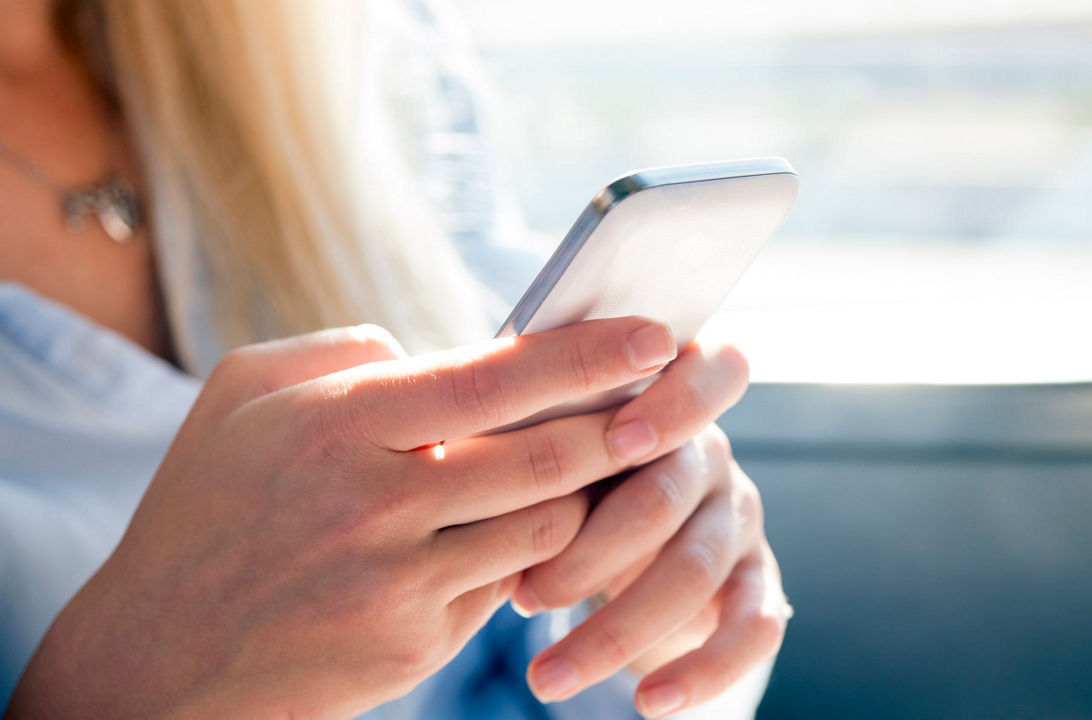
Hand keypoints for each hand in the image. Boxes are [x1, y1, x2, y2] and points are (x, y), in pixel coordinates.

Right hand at [7, 317, 705, 718]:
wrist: (154, 660)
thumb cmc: (202, 509)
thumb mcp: (243, 397)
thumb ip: (345, 352)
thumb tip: (435, 346)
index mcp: (341, 422)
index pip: (496, 377)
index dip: (588, 354)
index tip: (655, 335)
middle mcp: (379, 500)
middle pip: (549, 456)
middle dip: (626, 426)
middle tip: (673, 401)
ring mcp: (401, 581)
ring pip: (547, 526)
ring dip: (584, 494)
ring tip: (600, 463)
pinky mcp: (418, 642)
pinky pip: (508, 584)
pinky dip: (532, 553)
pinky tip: (523, 531)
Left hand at [511, 343, 791, 717]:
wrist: (615, 536)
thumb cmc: (561, 470)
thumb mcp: (546, 434)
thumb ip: (511, 410)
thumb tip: (402, 374)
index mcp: (669, 393)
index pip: (708, 374)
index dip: (670, 406)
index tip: (617, 440)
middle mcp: (712, 453)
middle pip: (671, 492)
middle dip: (595, 549)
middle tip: (527, 596)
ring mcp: (738, 519)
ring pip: (696, 570)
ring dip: (617, 630)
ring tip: (545, 677)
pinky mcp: (756, 583)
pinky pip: (754, 629)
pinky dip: (703, 671)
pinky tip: (650, 705)